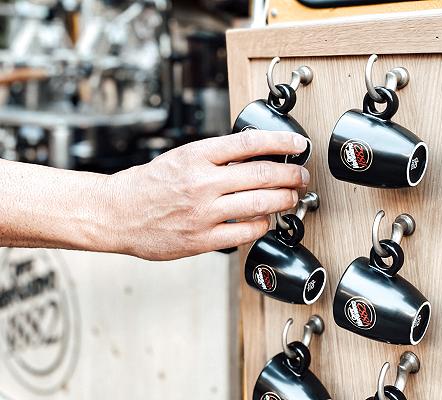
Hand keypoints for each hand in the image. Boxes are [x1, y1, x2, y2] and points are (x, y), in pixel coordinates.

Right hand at [106, 130, 309, 260]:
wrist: (117, 214)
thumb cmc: (148, 185)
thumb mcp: (180, 158)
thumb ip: (215, 158)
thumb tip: (254, 157)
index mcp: (196, 156)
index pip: (249, 143)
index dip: (281, 143)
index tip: (298, 145)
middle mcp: (202, 182)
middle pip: (261, 174)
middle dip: (290, 175)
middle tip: (301, 175)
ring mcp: (203, 212)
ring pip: (259, 203)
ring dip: (283, 200)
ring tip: (292, 197)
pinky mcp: (201, 239)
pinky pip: (245, 232)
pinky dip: (262, 225)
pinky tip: (266, 220)